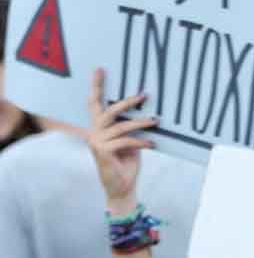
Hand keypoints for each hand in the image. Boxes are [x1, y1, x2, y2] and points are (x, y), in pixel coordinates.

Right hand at [86, 68, 156, 214]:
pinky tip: (152, 144)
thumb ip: (130, 128)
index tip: (100, 69)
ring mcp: (96, 142)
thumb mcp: (130, 143)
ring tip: (156, 121)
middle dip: (128, 102)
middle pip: (109, 111)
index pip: (95, 104)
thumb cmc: (126, 164)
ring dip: (141, 123)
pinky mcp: (103, 151)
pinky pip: (126, 141)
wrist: (121, 188)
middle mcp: (94, 132)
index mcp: (98, 128)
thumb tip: (146, 113)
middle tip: (145, 95)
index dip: (97, 86)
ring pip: (121, 127)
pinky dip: (141, 142)